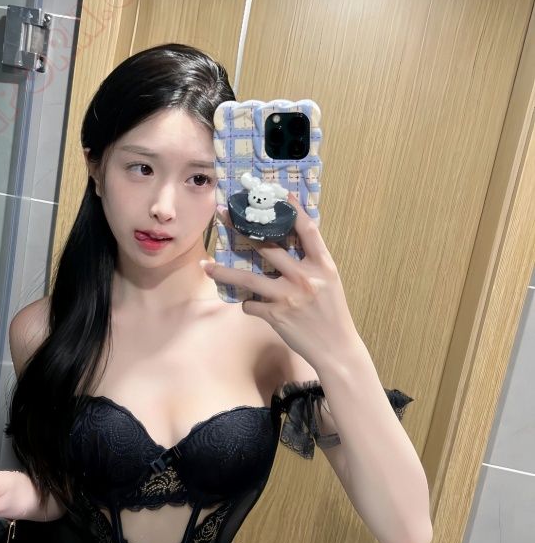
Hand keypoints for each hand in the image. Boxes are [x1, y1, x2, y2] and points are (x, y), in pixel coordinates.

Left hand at [204, 190, 360, 371]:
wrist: (336, 348)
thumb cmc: (331, 313)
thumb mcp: (328, 282)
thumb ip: (310, 262)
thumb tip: (289, 241)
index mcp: (322, 265)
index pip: (307, 229)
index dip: (293, 209)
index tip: (278, 194)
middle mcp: (305, 277)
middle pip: (268, 246)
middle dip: (241, 229)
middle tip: (223, 215)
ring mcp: (289, 297)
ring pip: (248, 278)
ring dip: (224, 272)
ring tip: (206, 266)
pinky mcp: (276, 315)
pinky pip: (251, 304)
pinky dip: (247, 304)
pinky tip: (250, 304)